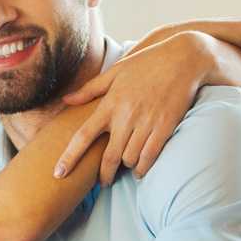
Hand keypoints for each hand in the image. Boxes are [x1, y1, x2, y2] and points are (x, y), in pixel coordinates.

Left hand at [54, 32, 210, 184]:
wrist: (181, 58)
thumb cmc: (145, 63)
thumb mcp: (114, 72)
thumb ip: (89, 90)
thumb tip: (65, 100)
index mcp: (109, 104)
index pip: (82, 136)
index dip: (69, 157)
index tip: (58, 174)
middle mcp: (125, 117)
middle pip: (108, 157)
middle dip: (104, 175)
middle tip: (103, 182)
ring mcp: (146, 123)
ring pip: (129, 159)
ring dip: (126, 168)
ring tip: (125, 168)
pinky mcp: (165, 127)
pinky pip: (150, 156)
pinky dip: (143, 167)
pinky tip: (140, 169)